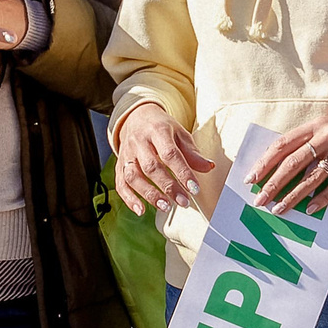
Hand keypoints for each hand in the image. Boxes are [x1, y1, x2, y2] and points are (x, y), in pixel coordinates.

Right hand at [114, 101, 213, 215]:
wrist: (135, 117)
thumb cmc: (161, 128)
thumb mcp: (180, 134)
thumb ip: (192, 153)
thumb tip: (208, 167)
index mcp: (157, 130)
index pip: (170, 153)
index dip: (182, 172)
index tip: (194, 189)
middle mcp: (139, 142)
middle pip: (151, 167)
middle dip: (168, 186)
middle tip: (184, 202)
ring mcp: (127, 154)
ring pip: (133, 176)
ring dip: (149, 194)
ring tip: (166, 207)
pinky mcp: (119, 165)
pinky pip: (120, 184)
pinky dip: (129, 199)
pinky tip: (141, 210)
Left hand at [250, 113, 327, 215]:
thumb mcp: (327, 131)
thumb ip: (306, 145)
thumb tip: (278, 168)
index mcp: (316, 126)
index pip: (283, 144)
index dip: (265, 162)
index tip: (251, 179)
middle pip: (295, 162)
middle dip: (274, 183)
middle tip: (260, 200)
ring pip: (314, 175)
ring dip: (295, 195)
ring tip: (280, 209)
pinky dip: (324, 197)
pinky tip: (311, 209)